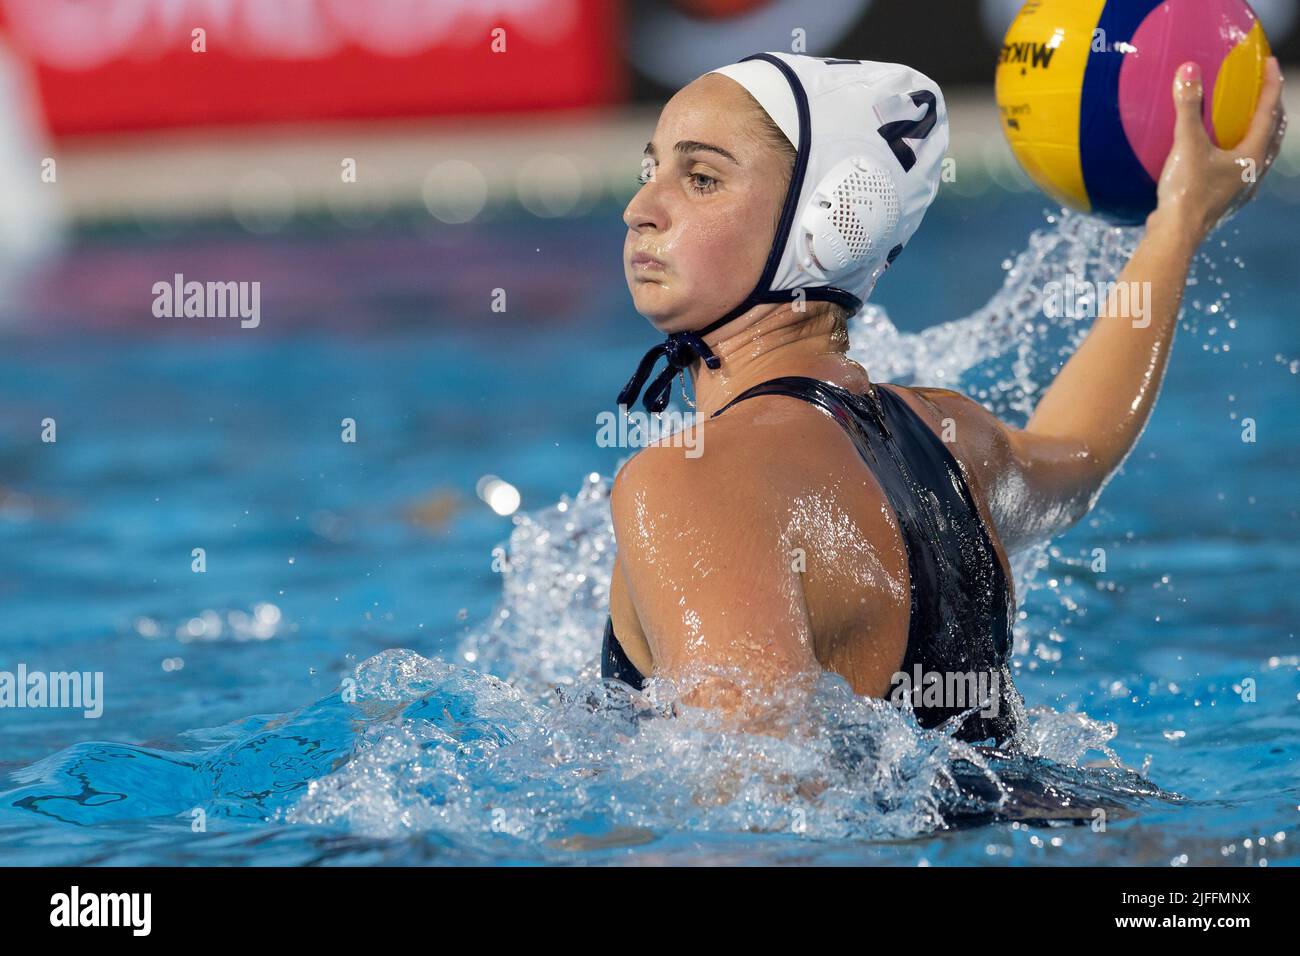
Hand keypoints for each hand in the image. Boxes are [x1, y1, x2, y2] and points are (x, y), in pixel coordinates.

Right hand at [1150, 57, 1286, 241]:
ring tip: (1251, 122)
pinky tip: (1226, 157)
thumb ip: (1188, 107)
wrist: (1176, 235)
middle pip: (1273, 134)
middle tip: (1266, 91)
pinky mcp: (1225, 202)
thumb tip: (1188, 70)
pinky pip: (1242, 171)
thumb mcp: (1187, 144)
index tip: (1269, 63)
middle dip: (1273, 110)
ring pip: (1261, 155)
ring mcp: (1241, 190)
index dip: (1271, 85)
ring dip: (1261, 135)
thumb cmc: (1187, 191)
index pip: (1269, 113)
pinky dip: (1241, 155)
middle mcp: (1253, 172)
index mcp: (1252, 156)